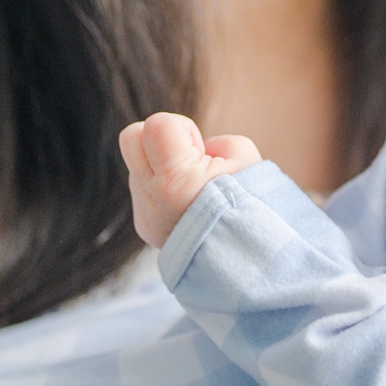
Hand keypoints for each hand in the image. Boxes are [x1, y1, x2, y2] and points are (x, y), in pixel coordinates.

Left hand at [119, 113, 260, 247]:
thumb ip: (215, 142)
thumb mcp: (246, 158)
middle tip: (191, 159)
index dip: (184, 129)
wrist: (248, 261)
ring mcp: (143, 212)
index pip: (156, 124)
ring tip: (196, 188)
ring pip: (139, 164)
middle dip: (160, 138)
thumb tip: (198, 149)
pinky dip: (164, 187)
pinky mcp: (144, 225)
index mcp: (175, 180)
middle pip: (132, 136)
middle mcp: (150, 196)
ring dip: (164, 165)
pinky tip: (189, 205)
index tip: (202, 152)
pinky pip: (145, 188)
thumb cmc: (253, 206)